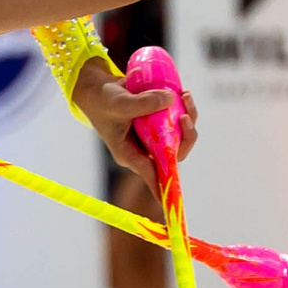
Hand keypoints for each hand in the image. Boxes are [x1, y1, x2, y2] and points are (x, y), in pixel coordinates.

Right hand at [77, 59, 197, 180]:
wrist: (99, 89)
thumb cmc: (103, 101)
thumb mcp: (119, 103)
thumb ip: (142, 104)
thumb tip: (171, 100)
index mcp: (130, 154)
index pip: (151, 173)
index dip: (165, 184)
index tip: (174, 199)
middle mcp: (144, 148)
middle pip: (174, 153)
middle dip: (186, 135)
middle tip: (185, 116)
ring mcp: (153, 136)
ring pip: (180, 135)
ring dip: (188, 117)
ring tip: (185, 96)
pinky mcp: (158, 122)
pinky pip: (178, 120)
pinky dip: (184, 108)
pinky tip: (182, 94)